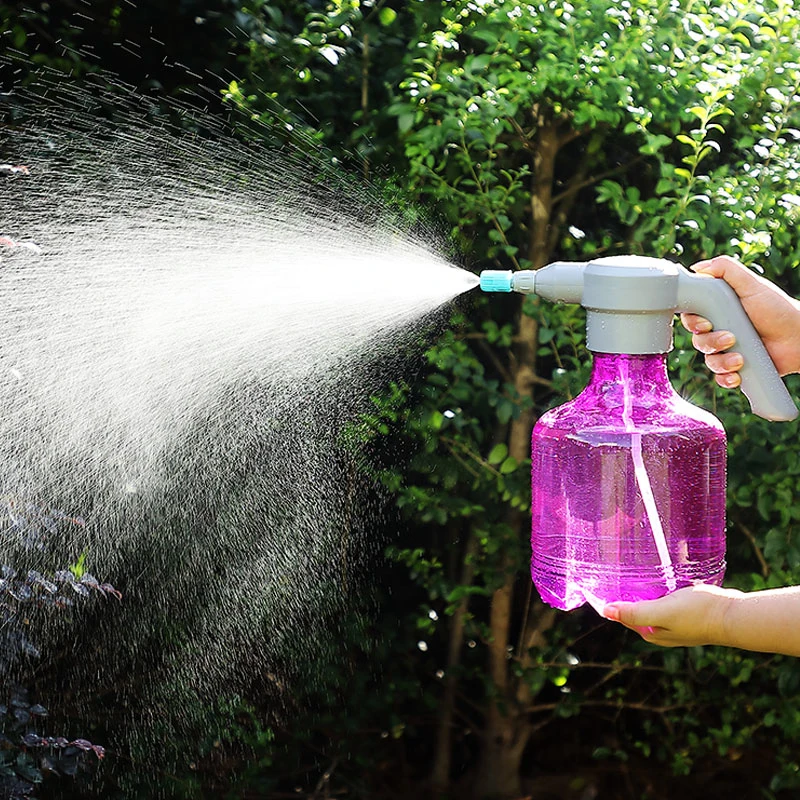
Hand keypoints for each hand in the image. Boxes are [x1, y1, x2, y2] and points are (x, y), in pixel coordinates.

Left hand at [602, 584, 738, 647]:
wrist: (735, 615)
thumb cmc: (698, 614)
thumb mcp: (662, 612)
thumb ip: (636, 612)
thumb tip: (606, 611)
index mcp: (651, 633)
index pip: (622, 615)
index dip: (610, 601)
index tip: (599, 583)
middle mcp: (661, 631)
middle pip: (635, 610)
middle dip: (624, 595)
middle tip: (613, 572)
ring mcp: (675, 623)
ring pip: (650, 603)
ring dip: (642, 591)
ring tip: (631, 571)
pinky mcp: (687, 613)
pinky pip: (665, 599)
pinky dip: (658, 589)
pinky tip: (659, 577)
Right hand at [681, 255, 799, 387]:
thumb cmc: (778, 309)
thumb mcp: (752, 284)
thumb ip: (726, 269)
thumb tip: (698, 267)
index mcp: (718, 310)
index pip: (691, 317)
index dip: (692, 322)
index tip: (705, 323)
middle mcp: (719, 330)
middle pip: (696, 339)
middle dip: (709, 342)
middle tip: (730, 338)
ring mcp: (727, 350)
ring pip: (708, 360)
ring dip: (721, 362)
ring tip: (740, 359)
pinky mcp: (736, 368)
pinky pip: (719, 377)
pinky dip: (725, 378)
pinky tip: (737, 375)